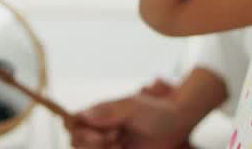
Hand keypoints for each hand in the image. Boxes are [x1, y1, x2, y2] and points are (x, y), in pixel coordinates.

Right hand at [67, 80, 192, 148]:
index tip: (97, 134)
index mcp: (100, 114)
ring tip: (122, 142)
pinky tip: (127, 148)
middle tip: (115, 137)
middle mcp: (102, 129)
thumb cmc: (156, 111)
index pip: (74, 124)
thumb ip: (107, 112)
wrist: (178, 124)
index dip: (78, 131)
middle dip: (91, 143)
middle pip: (77, 142)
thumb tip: (82, 115)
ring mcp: (110, 144)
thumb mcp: (131, 107)